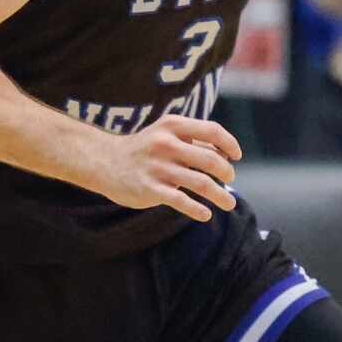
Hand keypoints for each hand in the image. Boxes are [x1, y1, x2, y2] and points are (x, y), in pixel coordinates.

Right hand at [92, 115, 242, 222]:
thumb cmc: (144, 149)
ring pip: (201, 183)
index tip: (236, 157)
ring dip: (221, 195)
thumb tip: (226, 154)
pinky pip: (182, 202)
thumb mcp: (165, 134)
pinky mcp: (150, 189)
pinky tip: (206, 214)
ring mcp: (158, 167)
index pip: (212, 130)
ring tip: (229, 203)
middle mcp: (166, 144)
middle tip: (230, 180)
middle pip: (211, 160)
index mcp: (172, 126)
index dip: (229, 144)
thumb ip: (192, 140)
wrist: (104, 162)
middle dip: (227, 173)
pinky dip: (198, 210)